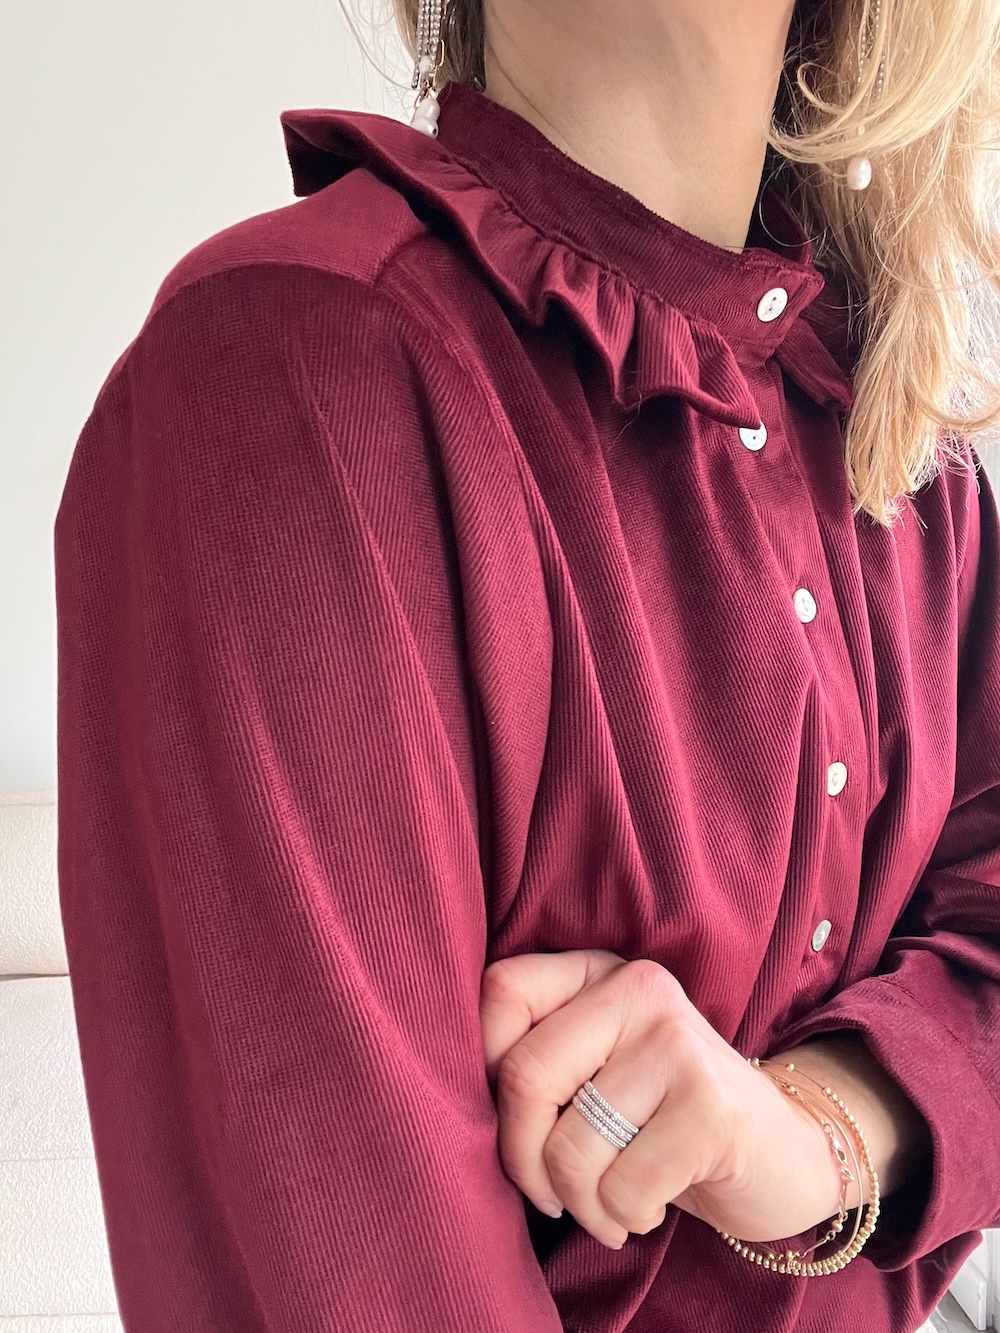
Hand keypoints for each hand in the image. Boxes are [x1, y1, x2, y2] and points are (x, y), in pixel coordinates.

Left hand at [479, 950, 845, 1249]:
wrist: (781, 1149)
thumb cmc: (660, 1116)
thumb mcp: (596, 1066)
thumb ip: (537, 1059)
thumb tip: (452, 1094)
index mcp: (599, 971)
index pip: (500, 991)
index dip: (485, 1068)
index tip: (518, 1118)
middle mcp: (639, 989)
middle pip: (524, 1076)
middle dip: (524, 1160)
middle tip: (552, 1193)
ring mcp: (679, 1043)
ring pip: (569, 1147)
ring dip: (580, 1204)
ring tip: (610, 1201)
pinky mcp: (712, 1108)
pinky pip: (622, 1188)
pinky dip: (624, 1218)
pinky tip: (650, 1205)